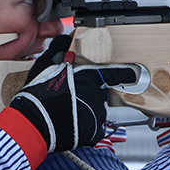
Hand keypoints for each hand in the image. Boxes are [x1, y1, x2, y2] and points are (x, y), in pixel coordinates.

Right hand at [9, 35, 137, 152]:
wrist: (34, 121)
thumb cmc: (38, 93)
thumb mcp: (45, 63)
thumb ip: (59, 49)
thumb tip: (65, 37)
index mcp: (88, 77)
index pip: (114, 73)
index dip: (126, 73)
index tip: (135, 73)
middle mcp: (96, 95)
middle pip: (98, 94)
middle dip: (88, 95)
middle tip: (69, 98)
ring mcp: (96, 114)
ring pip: (96, 112)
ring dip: (86, 112)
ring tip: (67, 113)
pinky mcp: (93, 132)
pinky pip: (94, 129)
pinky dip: (86, 128)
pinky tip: (72, 125)